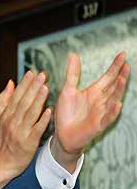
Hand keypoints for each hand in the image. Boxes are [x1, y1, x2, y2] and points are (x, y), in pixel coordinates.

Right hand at [0, 71, 51, 188]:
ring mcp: (20, 132)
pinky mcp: (28, 143)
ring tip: (45, 87)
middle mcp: (12, 122)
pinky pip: (37, 129)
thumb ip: (4, 100)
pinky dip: (43, 120)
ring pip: (30, 113)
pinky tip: (49, 110)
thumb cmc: (2, 140)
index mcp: (5, 115)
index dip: (24, 84)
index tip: (32, 73)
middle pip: (24, 102)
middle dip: (33, 88)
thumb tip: (10, 82)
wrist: (1, 163)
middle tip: (42, 75)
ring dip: (38, 100)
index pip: (16, 96)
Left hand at [52, 52, 129, 171]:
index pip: (108, 77)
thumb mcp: (67, 90)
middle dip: (120, 76)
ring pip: (113, 100)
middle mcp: (101, 101)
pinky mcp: (98, 124)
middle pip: (113, 86)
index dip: (115, 66)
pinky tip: (118, 103)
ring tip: (123, 78)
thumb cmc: (66, 112)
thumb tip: (73, 54)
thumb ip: (72, 74)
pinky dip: (113, 111)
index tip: (122, 54)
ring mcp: (101, 112)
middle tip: (126, 64)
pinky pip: (108, 117)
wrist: (62, 134)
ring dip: (118, 90)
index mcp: (94, 92)